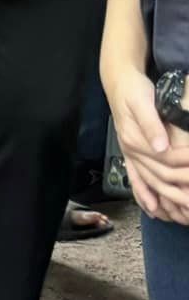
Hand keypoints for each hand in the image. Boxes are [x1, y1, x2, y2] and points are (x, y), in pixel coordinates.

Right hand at [102, 60, 188, 222]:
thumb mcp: (141, 101)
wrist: (118, 82)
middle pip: (160, 177)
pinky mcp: (131, 155)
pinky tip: (153, 210)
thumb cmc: (133, 89)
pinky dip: (144, 196)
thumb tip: (161, 147)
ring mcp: (130, 155)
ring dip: (167, 201)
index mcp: (135, 140)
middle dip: (181, 192)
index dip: (186, 167)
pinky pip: (136, 180)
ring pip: (149, 184)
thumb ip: (151, 124)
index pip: (167, 160)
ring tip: (183, 216)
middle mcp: (131, 151)